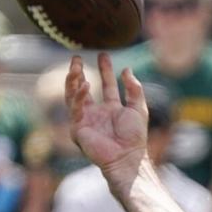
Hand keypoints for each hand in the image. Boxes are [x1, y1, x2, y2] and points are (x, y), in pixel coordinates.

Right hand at [66, 54, 148, 185]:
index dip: (105, 70)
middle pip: (84, 89)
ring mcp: (86, 121)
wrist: (126, 156)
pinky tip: (85, 85)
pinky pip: (75, 108)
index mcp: (111, 109)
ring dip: (73, 81)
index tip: (103, 55)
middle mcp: (97, 114)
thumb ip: (133, 88)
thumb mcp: (138, 108)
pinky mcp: (78, 128)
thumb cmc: (134, 137)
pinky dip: (78, 96)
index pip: (106, 85)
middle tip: (77, 57)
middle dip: (79, 73)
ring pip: (73, 96)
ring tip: (75, 66)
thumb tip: (127, 69)